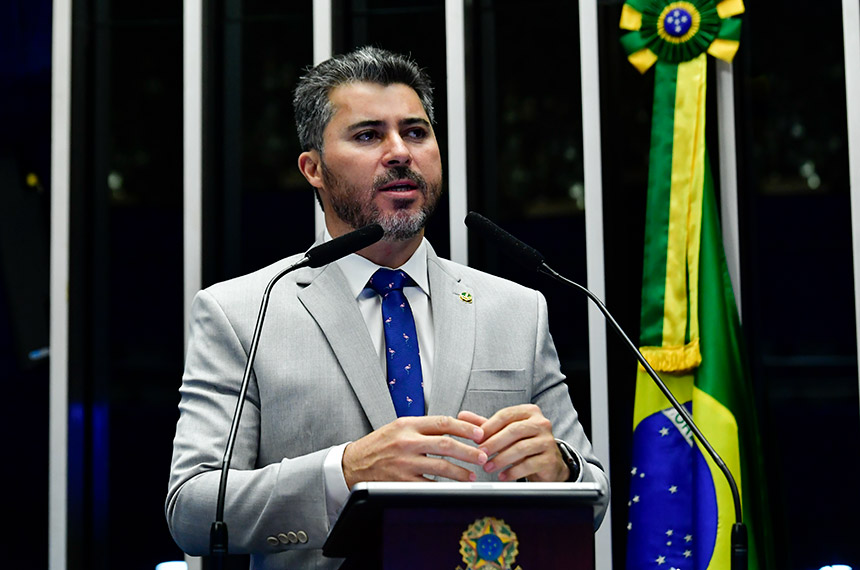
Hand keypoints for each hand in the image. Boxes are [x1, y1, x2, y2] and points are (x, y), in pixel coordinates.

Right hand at [342, 416, 488, 488]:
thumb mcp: (399, 427)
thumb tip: (455, 428)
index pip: (443, 422)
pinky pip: (429, 485)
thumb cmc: (379, 445)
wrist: (353, 464)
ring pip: (441, 466)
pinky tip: (453, 488)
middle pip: (446, 444)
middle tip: (483, 456)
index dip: (465, 427)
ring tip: (472, 475)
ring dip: (461, 472)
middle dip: (469, 451)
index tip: (480, 433)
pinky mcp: (400, 482)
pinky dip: (444, 487)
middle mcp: (406, 442)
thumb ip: (423, 427)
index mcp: (408, 424)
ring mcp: (404, 463)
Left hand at [458, 404, 568, 482]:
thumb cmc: (524, 444)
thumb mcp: (504, 432)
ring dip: (501, 459)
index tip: (476, 438)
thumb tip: (462, 416)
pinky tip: (502, 476)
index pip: (506, 415)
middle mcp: (541, 423)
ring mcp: (548, 441)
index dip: (489, 427)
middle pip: (513, 430)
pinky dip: (512, 471)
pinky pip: (529, 464)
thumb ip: (485, 424)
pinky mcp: (550, 459)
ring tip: (488, 467)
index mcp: (529, 412)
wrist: (548, 464)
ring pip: (521, 448)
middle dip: (494, 443)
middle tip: (480, 454)